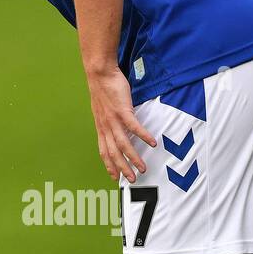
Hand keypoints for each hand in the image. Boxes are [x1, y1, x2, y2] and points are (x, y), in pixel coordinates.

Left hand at [86, 66, 155, 183]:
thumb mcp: (102, 110)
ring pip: (123, 144)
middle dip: (122, 168)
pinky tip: (152, 143)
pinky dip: (143, 136)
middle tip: (132, 179)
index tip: (115, 177)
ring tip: (143, 168)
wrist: (100, 73)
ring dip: (133, 158)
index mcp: (101, 127)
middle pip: (114, 153)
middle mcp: (106, 126)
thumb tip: (114, 129)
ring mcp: (114, 119)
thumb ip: (108, 122)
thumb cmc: (103, 90)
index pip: (104, 152)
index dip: (109, 165)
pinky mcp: (123, 110)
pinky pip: (134, 127)